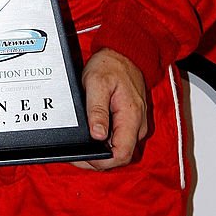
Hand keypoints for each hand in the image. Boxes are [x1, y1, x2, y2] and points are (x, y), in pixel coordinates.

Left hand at [78, 48, 147, 169]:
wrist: (124, 53)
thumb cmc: (111, 65)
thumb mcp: (97, 82)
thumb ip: (97, 110)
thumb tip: (97, 136)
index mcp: (131, 116)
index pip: (121, 154)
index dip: (101, 162)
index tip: (82, 158)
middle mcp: (137, 125)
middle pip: (120, 156)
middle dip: (98, 160)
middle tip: (77, 155)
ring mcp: (135, 124)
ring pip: (119, 149)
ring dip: (101, 152)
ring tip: (82, 146)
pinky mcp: (131, 121)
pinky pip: (119, 138)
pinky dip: (105, 142)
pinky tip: (92, 137)